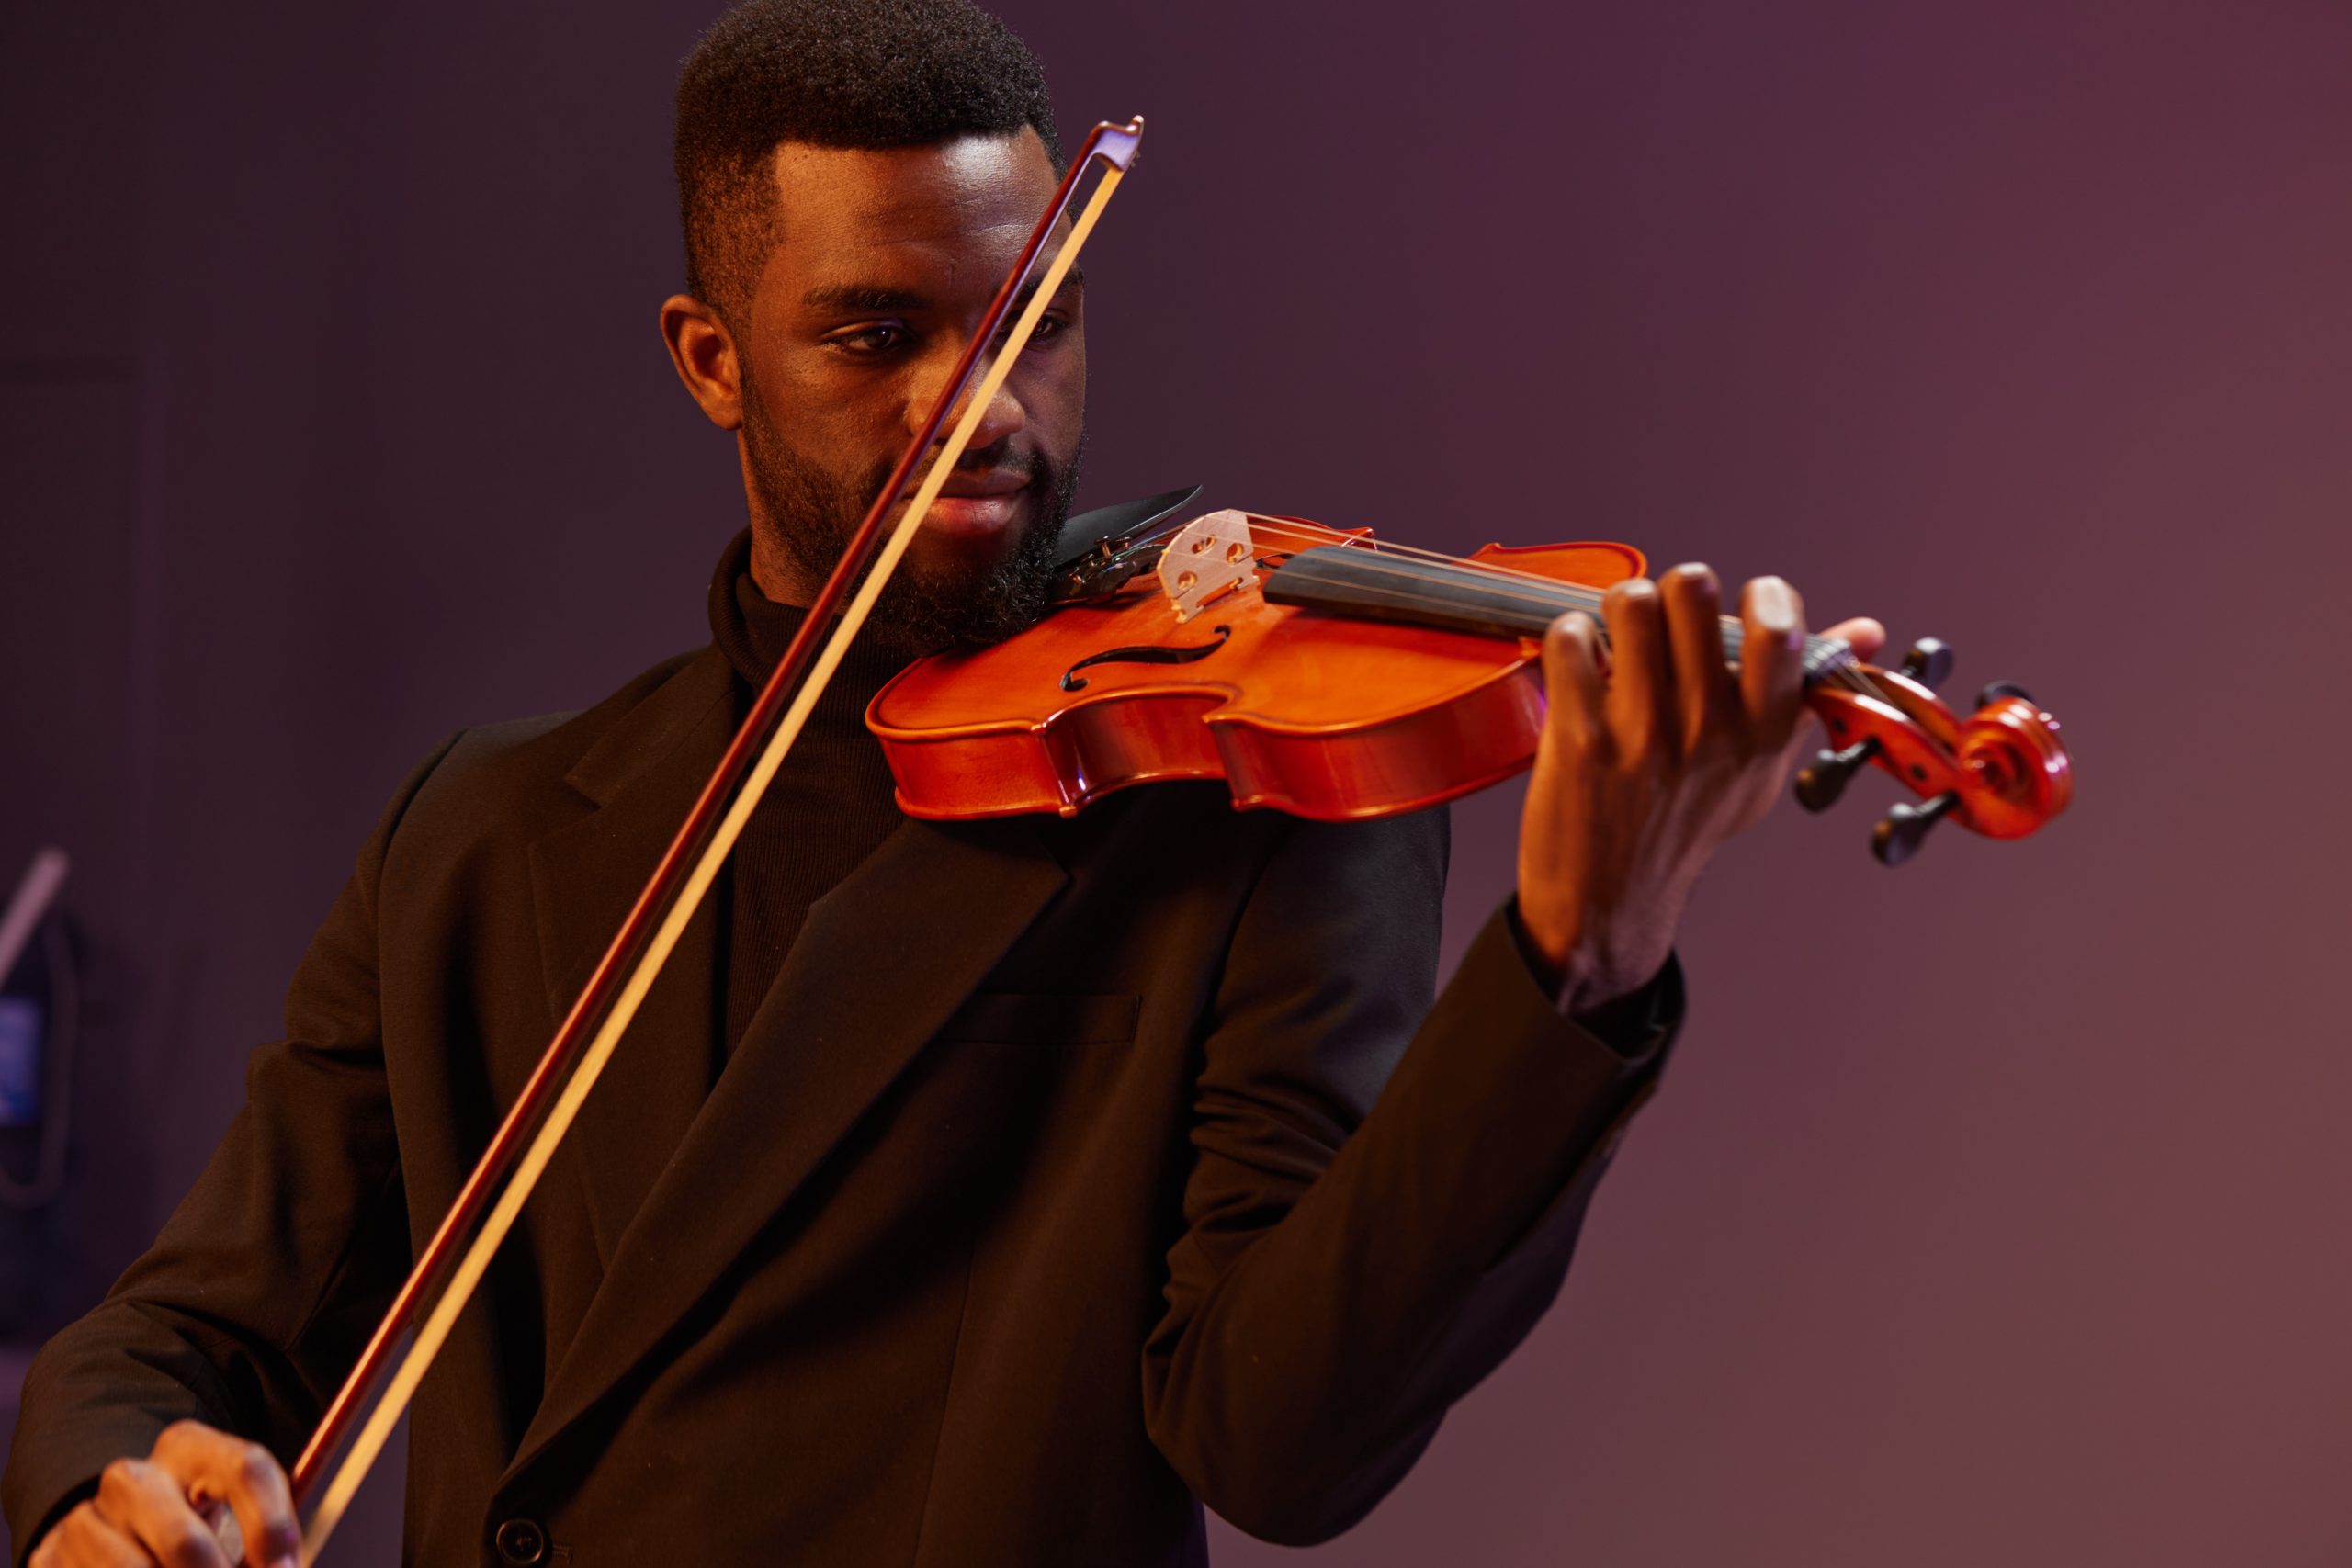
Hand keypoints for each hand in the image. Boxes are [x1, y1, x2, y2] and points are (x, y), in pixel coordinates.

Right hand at [30, 1420, 298, 1567]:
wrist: (111, 1528)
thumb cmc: (193, 1521)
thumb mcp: (232, 1513)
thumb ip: (263, 1541)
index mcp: (190, 1448)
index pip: (246, 1468)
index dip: (274, 1527)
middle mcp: (133, 1478)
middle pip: (186, 1542)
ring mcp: (85, 1521)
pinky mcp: (50, 1559)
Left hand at [1515, 564, 1884, 1013]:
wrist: (1609, 899)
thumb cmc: (1686, 824)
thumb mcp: (1759, 768)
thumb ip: (1805, 694)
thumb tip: (1867, 630)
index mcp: (1762, 733)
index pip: (1779, 629)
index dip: (1760, 595)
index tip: (1742, 605)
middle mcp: (1709, 730)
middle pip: (1692, 589)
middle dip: (1672, 593)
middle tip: (1662, 623)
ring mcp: (1644, 734)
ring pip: (1630, 602)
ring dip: (1619, 609)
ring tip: (1618, 640)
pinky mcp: (1581, 738)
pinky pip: (1571, 639)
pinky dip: (1570, 640)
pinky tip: (1579, 669)